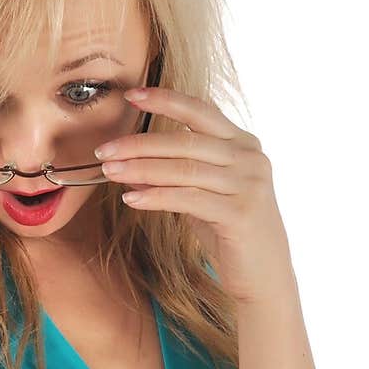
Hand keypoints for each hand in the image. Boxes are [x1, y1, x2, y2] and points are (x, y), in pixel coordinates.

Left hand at [94, 87, 297, 305]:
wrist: (264, 274)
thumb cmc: (230, 229)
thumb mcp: (208, 190)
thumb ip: (182, 167)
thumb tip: (131, 154)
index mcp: (244, 143)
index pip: (200, 111)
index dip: (164, 100)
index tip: (130, 95)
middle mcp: (250, 158)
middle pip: (185, 141)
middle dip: (139, 144)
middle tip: (104, 150)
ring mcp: (249, 184)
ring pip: (183, 169)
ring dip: (141, 169)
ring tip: (110, 172)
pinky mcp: (240, 213)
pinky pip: (188, 199)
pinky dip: (156, 197)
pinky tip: (132, 198)